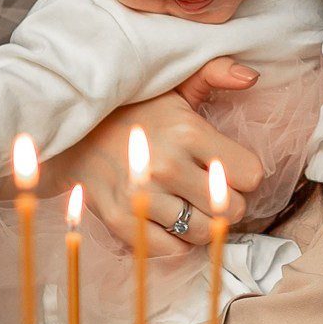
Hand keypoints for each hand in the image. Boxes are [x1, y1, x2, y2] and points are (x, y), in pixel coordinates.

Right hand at [36, 59, 266, 252]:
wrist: (71, 134)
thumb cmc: (132, 110)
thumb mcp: (173, 86)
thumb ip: (214, 73)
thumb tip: (251, 77)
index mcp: (186, 131)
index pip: (250, 175)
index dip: (243, 173)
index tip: (226, 167)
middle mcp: (165, 166)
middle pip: (231, 209)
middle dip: (226, 201)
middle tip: (208, 188)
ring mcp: (141, 197)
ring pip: (204, 234)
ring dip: (202, 223)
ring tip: (189, 203)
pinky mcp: (120, 221)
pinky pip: (172, 250)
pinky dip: (176, 240)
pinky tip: (168, 217)